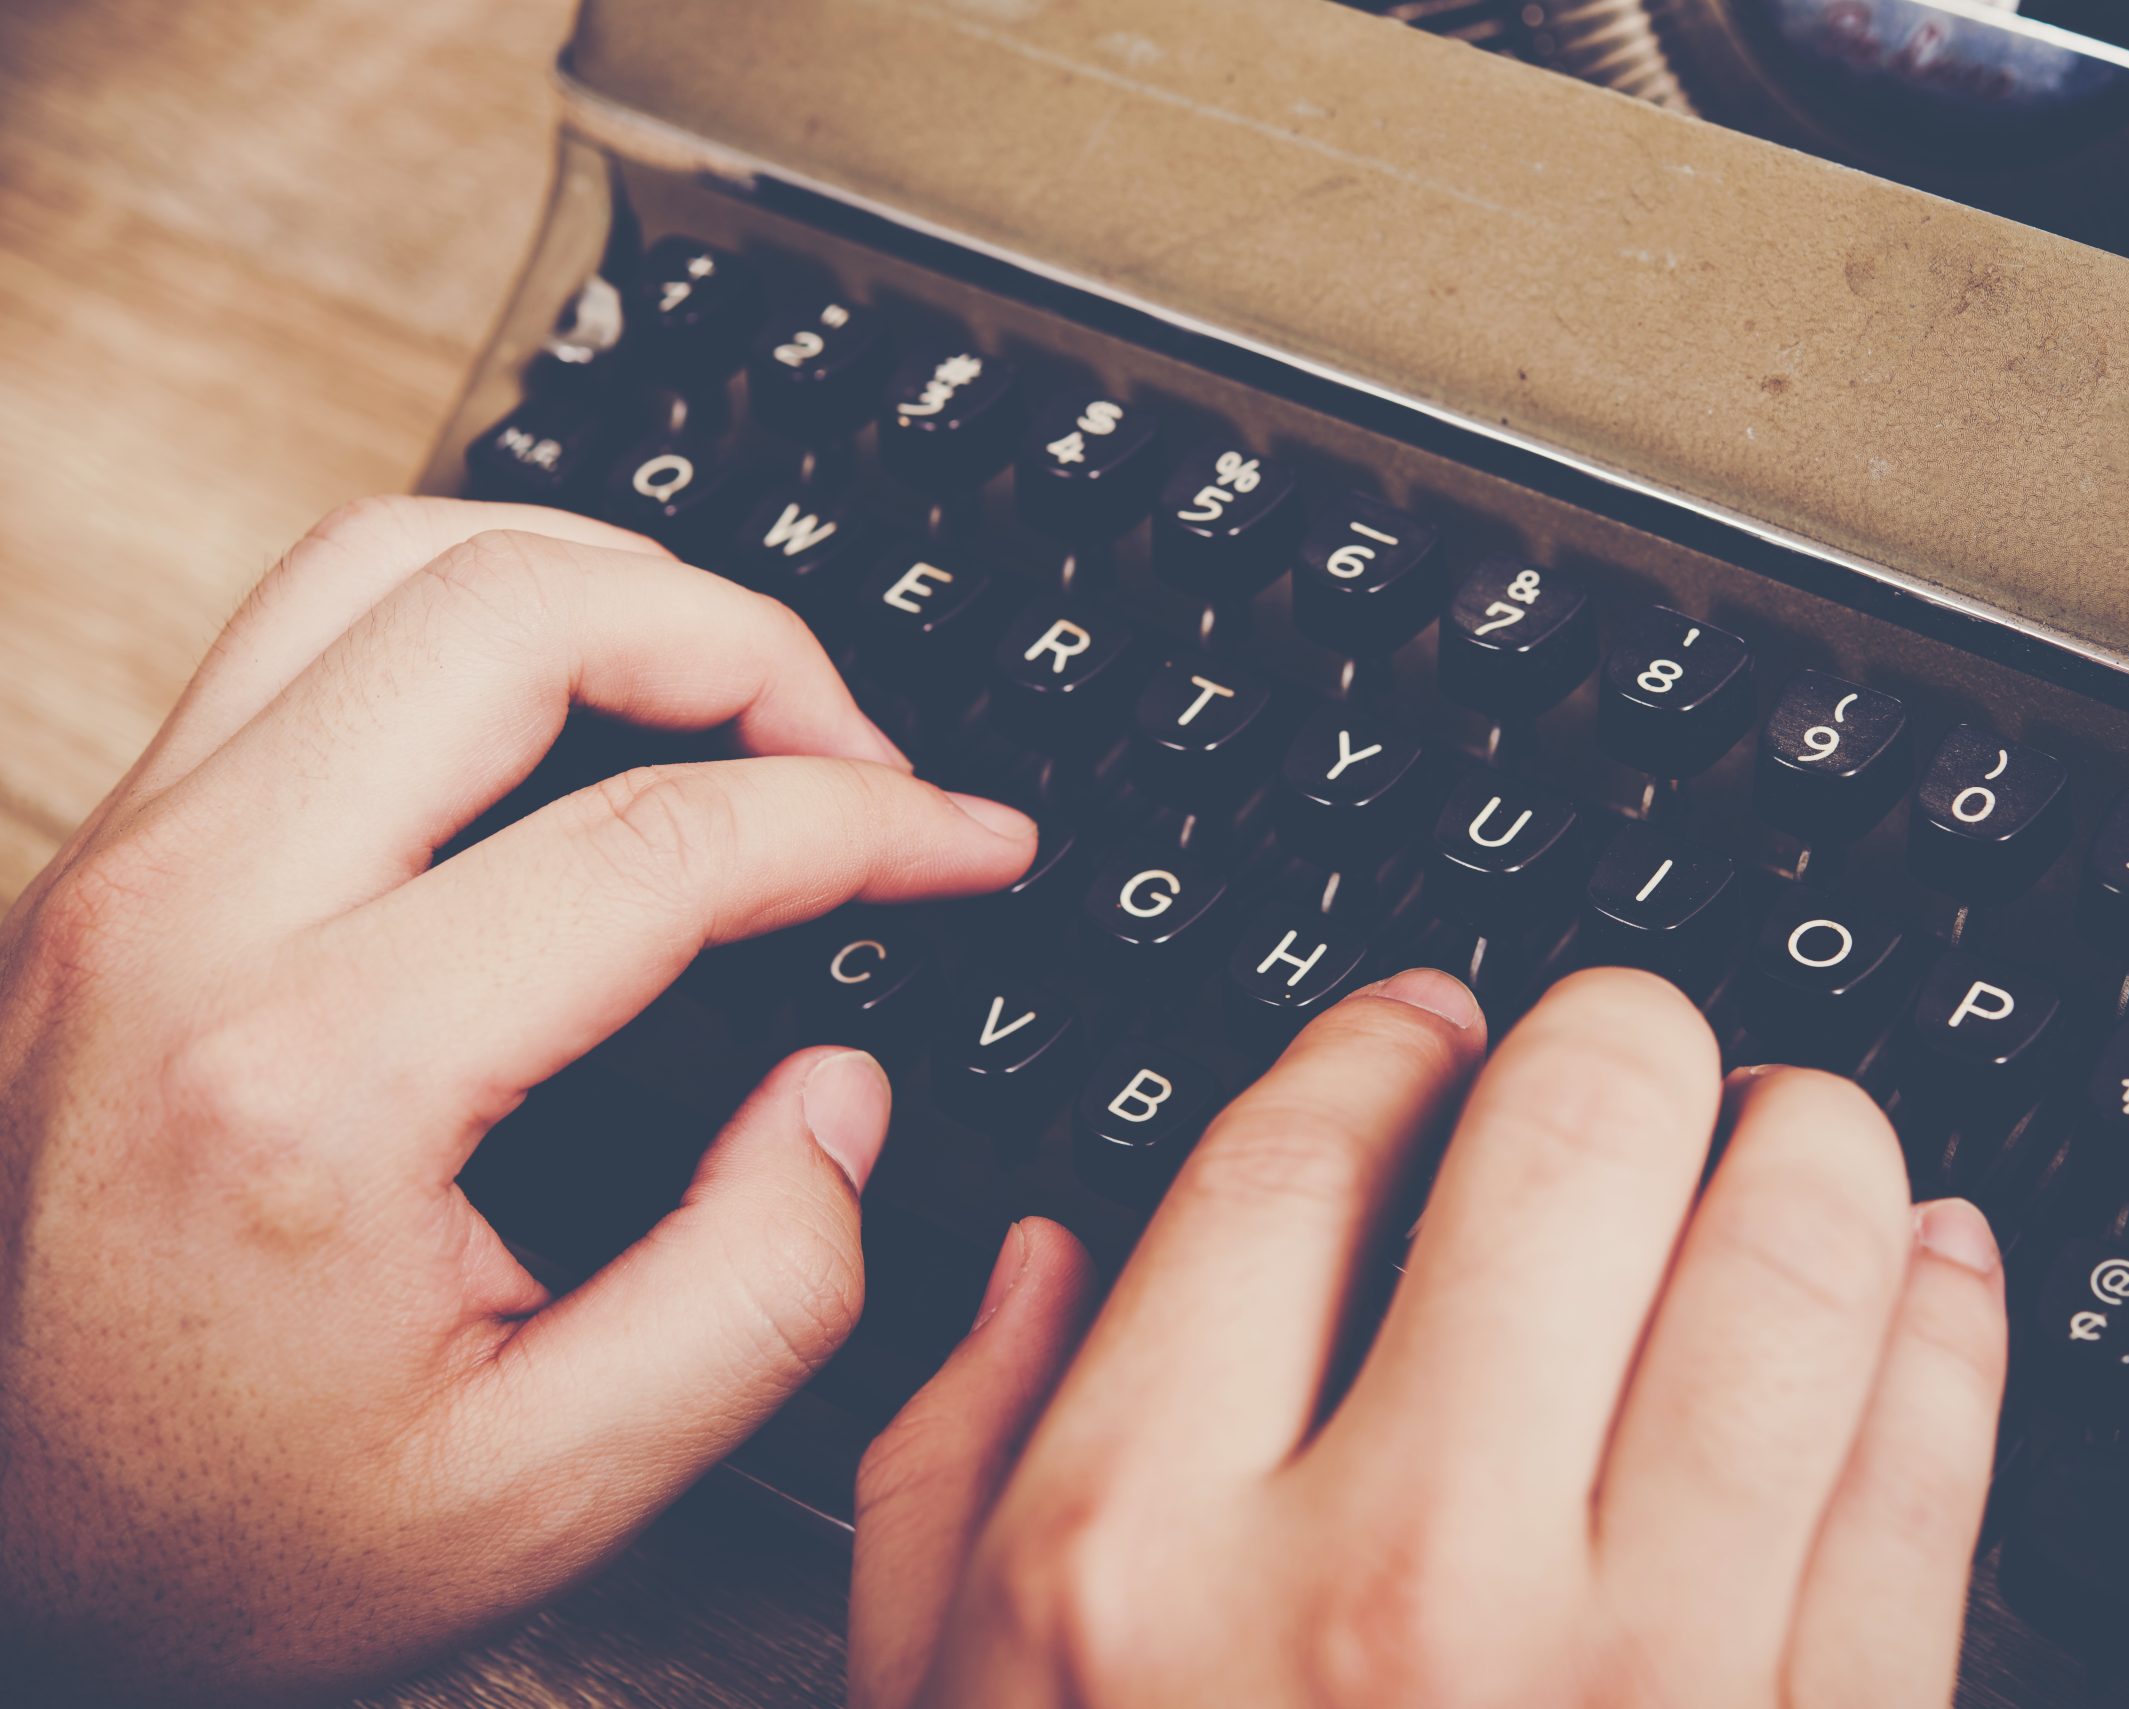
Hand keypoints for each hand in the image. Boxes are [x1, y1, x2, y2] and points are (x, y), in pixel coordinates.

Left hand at [0, 497, 1039, 1704]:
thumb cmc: (208, 1536)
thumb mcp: (542, 1493)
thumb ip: (756, 1293)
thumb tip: (838, 1095)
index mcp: (314, 1075)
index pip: (661, 841)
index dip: (872, 823)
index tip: (969, 847)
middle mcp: (190, 916)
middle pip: (510, 610)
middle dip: (748, 640)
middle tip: (857, 750)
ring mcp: (124, 863)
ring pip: (388, 559)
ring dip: (601, 585)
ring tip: (730, 688)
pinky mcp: (106, 859)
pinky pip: (306, 630)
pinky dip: (476, 618)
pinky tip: (567, 714)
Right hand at [852, 967, 2006, 1708]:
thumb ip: (952, 1474)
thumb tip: (1035, 1255)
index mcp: (1136, 1555)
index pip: (1283, 1161)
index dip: (1375, 1039)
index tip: (1424, 1023)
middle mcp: (1388, 1580)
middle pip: (1563, 1141)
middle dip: (1618, 1035)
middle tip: (1630, 1039)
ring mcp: (1635, 1675)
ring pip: (1792, 1257)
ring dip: (1816, 1139)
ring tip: (1799, 1124)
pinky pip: (1928, 1460)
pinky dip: (1951, 1317)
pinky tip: (1929, 1266)